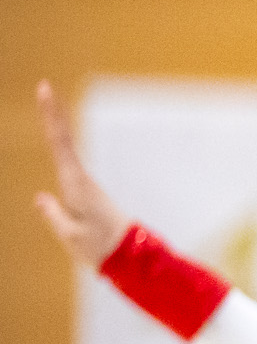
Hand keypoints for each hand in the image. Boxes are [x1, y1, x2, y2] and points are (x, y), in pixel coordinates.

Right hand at [32, 81, 129, 268]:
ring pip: (66, 148)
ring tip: (48, 101)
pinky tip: (56, 132)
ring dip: (56, 124)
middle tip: (45, 87)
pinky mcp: (85, 191)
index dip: (52, 119)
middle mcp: (81, 179)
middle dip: (53, 114)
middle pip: (63, 141)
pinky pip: (68, 161)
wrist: (130, 256)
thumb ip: (53, 216)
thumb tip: (40, 197)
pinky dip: (60, 142)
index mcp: (76, 185)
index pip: (61, 145)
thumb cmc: (100, 247)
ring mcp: (84, 184)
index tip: (47, 93)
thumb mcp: (71, 236)